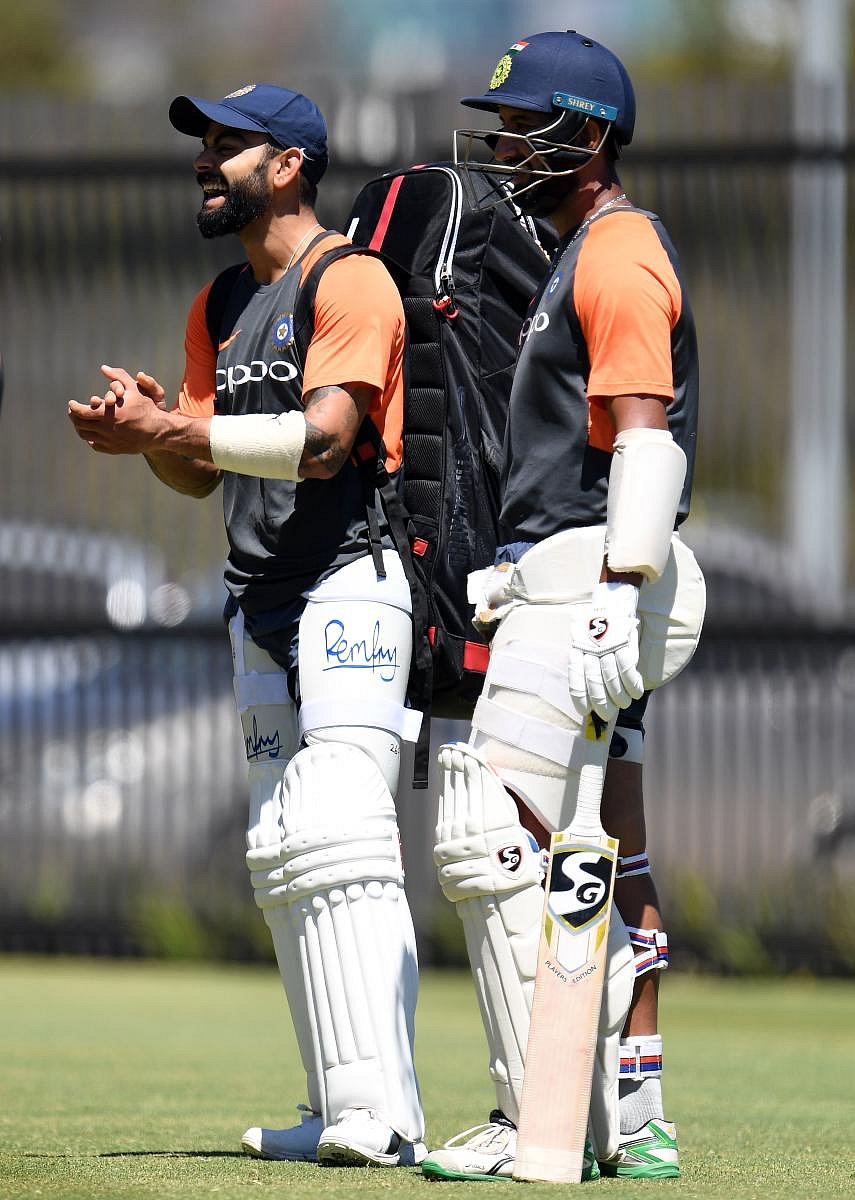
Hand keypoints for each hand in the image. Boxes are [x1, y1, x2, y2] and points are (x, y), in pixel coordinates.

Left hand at [68, 364, 168, 453]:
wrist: (158, 430)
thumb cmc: (145, 408)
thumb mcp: (133, 388)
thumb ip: (118, 376)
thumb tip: (103, 367)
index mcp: (107, 413)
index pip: (81, 412)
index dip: (74, 407)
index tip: (72, 403)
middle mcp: (106, 428)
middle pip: (80, 424)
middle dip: (74, 416)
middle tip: (73, 411)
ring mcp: (109, 440)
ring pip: (86, 435)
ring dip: (80, 428)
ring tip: (80, 421)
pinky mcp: (114, 449)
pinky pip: (95, 445)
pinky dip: (90, 439)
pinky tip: (91, 433)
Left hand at [568, 581, 643, 721]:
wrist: (612, 603)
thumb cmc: (597, 629)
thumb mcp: (584, 643)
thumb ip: (585, 664)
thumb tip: (590, 696)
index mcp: (577, 651)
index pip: (576, 680)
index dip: (581, 698)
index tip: (586, 711)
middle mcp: (590, 650)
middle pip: (595, 683)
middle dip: (602, 704)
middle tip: (607, 715)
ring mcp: (607, 646)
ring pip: (612, 679)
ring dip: (620, 697)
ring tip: (623, 704)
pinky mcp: (624, 643)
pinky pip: (628, 669)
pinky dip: (633, 685)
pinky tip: (636, 693)